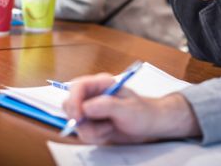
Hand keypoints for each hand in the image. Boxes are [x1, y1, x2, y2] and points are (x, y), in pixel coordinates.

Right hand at [62, 73, 200, 144]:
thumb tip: (87, 106)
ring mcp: (91, 110)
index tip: (78, 116)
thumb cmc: (143, 112)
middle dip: (81, 119)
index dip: (74, 100)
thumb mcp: (128, 109)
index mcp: (101, 84)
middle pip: (70, 105)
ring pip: (76, 122)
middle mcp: (93, 96)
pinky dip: (94, 136)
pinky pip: (82, 132)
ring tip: (110, 127)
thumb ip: (107, 106)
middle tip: (97, 126)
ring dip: (91, 130)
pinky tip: (108, 132)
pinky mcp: (92, 123)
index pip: (77, 86)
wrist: (150, 125)